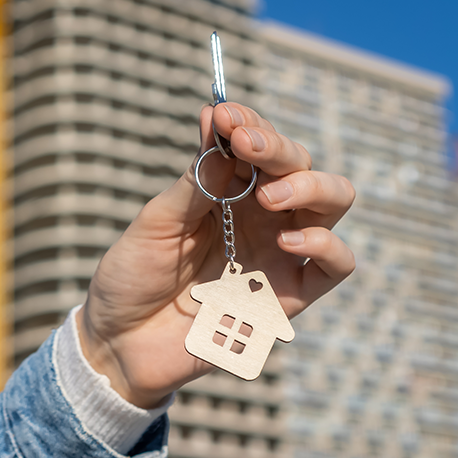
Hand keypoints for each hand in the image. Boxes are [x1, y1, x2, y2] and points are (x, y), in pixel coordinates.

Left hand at [77, 102, 355, 407]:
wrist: (121, 343)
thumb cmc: (133, 276)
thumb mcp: (155, 222)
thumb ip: (194, 181)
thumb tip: (219, 123)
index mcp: (228, 190)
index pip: (258, 143)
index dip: (248, 122)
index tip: (225, 115)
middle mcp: (262, 215)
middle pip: (300, 164)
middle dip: (278, 146)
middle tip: (245, 143)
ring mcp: (281, 253)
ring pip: (332, 202)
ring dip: (310, 186)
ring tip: (269, 194)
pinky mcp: (290, 296)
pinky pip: (336, 265)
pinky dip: (324, 244)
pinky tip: (287, 240)